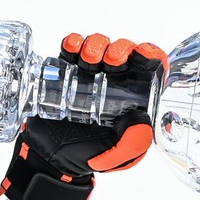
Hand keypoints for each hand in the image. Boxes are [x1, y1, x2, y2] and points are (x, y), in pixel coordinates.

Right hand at [0, 33, 166, 199]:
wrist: (49, 156)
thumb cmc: (86, 156)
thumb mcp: (117, 157)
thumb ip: (132, 144)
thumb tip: (142, 120)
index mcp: (134, 99)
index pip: (150, 69)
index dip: (150, 55)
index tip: (139, 57)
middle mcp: (116, 83)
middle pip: (126, 51)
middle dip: (119, 49)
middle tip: (110, 63)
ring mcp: (92, 74)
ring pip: (100, 44)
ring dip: (96, 45)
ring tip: (88, 61)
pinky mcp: (68, 70)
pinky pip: (73, 47)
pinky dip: (73, 43)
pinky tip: (71, 51)